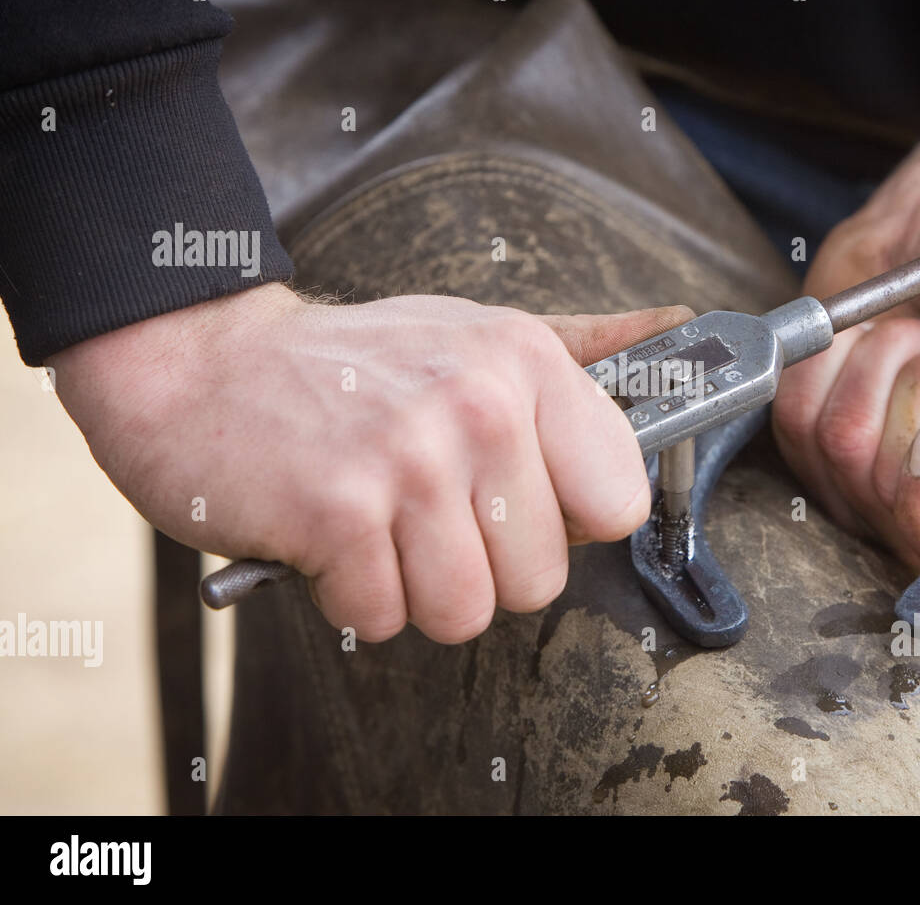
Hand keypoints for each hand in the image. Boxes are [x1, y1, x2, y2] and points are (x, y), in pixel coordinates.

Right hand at [50, 283, 689, 642]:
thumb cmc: (353, 366)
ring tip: (380, 525)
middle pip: (542, 579)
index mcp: (526, 363)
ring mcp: (409, 458)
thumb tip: (685, 329)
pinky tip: (330, 537)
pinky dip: (350, 598)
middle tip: (425, 511)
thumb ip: (587, 346)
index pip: (620, 502)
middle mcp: (478, 404)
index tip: (516, 500)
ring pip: (465, 612)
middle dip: (481, 566)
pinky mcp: (338, 512)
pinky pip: (382, 621)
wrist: (202, 365)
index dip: (566, 522)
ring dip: (414, 589)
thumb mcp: (478, 333)